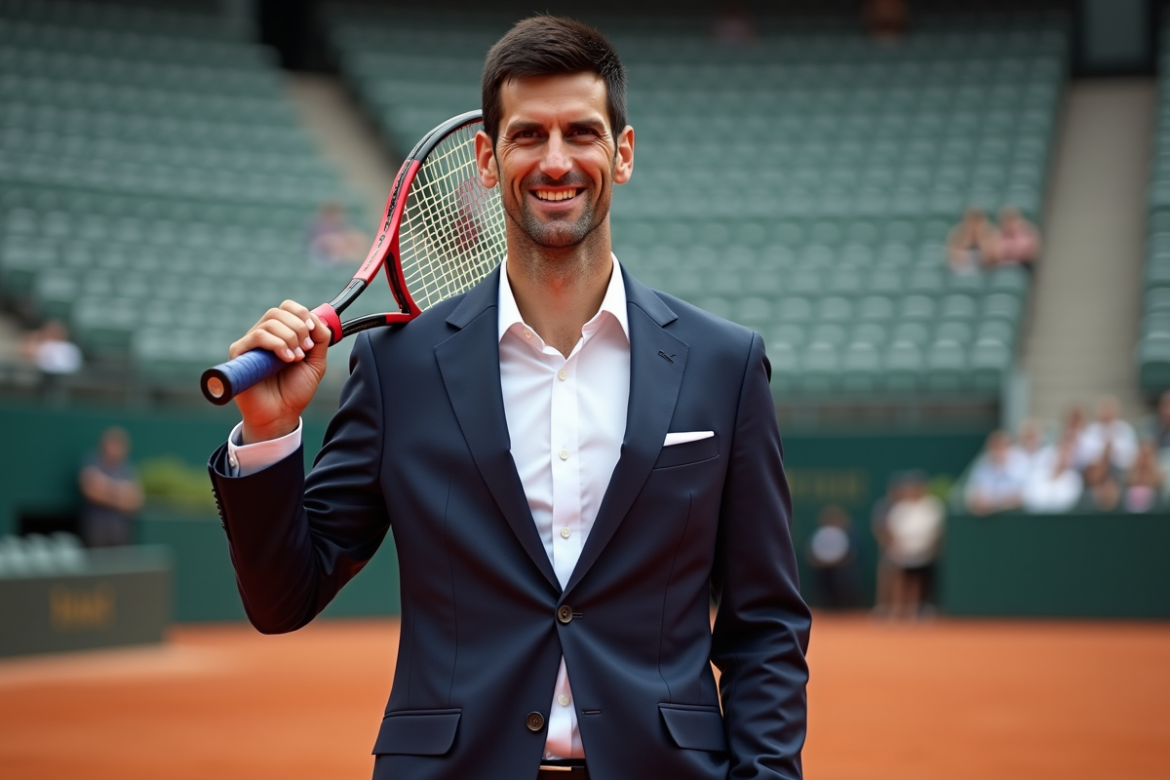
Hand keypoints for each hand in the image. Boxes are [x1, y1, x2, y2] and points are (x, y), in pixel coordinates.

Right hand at [230, 301, 330, 442]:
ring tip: (296, 358)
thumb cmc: (295, 390)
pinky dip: (276, 344)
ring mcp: (250, 344)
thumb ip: (320, 339)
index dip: (301, 314)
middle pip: (277, 312)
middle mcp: (263, 336)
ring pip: (269, 323)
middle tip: (305, 350)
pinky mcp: (239, 354)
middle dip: (298, 328)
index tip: (312, 332)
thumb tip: (315, 319)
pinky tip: (286, 359)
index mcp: (280, 334)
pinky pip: (256, 337)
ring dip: (289, 338)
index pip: (287, 308)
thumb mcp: (316, 362)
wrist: (282, 414)